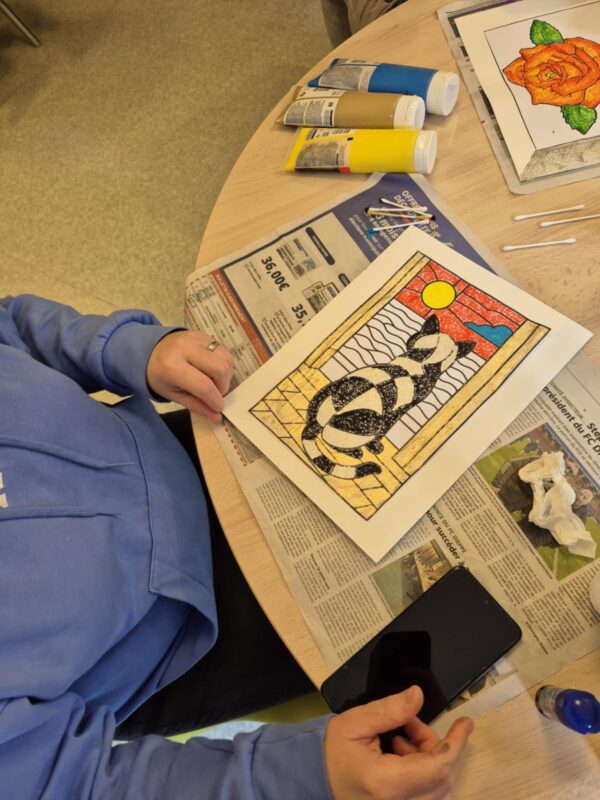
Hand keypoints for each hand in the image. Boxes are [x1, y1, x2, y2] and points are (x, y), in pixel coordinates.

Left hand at [146, 331, 233, 423]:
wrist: (148, 350)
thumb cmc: (159, 376)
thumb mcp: (172, 394)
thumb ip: (196, 405)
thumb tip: (217, 417)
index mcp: (172, 366)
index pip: (203, 385)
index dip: (215, 399)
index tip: (219, 408)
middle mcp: (184, 348)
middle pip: (220, 368)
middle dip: (223, 385)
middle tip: (215, 393)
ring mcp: (194, 338)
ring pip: (225, 358)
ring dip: (226, 375)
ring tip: (215, 381)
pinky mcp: (202, 334)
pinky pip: (223, 350)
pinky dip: (222, 364)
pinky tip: (212, 370)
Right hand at [324, 686, 472, 799]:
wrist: (314, 780)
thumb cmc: (331, 752)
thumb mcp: (355, 723)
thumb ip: (389, 710)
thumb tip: (418, 696)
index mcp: (386, 784)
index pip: (437, 767)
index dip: (455, 743)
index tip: (465, 723)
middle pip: (441, 778)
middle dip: (435, 745)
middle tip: (410, 724)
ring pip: (436, 788)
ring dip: (428, 758)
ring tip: (399, 739)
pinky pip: (425, 795)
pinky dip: (422, 771)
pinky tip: (399, 755)